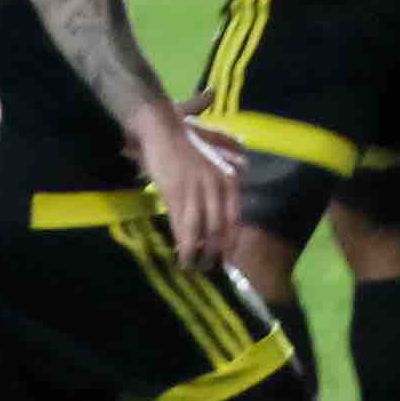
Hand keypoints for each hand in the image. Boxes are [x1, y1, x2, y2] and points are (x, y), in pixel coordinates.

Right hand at [134, 112, 240, 266]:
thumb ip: (219, 189)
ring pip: (201, 230)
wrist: (164, 131)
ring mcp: (197, 189)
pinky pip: (181, 224)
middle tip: (209, 269)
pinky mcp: (176, 192)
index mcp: (229, 179)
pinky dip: (182, 242)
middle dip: (215, 253)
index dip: (230, 242)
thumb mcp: (211, 168)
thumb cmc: (187, 150)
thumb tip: (220, 220)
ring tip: (192, 267)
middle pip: (219, 228)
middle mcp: (217, 185)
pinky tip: (180, 254)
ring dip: (197, 253)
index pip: (235, 218)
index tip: (227, 260)